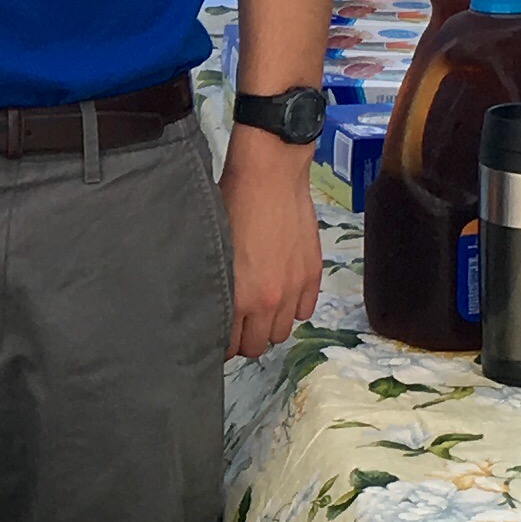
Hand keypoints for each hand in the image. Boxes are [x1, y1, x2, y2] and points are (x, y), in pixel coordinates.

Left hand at [220, 132, 323, 358]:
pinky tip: (281, 295)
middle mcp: (269, 301)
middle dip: (243, 339)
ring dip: (269, 327)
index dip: (219, 344)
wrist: (269, 176)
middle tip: (235, 325)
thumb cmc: (231, 204)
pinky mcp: (313, 274)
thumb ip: (213, 284)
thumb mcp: (212, 248)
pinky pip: (305, 311)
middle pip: (257, 345)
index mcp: (239, 297)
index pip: (229, 344)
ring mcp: (294, 288)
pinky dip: (293, 309)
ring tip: (259, 311)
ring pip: (282, 332)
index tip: (214, 336)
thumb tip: (207, 305)